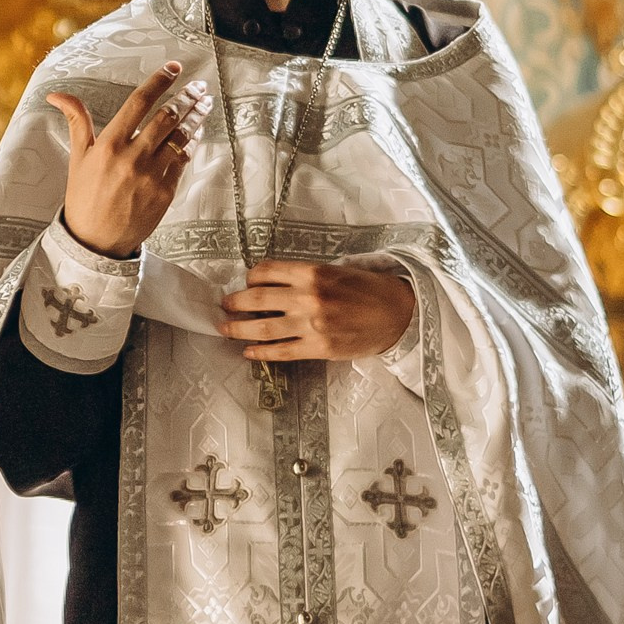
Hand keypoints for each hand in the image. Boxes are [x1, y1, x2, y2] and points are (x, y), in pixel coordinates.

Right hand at [48, 62, 204, 258]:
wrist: (95, 241)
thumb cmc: (84, 196)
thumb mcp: (78, 157)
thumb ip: (76, 121)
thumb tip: (56, 95)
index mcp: (109, 145)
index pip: (138, 103)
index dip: (159, 81)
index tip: (173, 68)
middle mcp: (133, 157)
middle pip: (167, 117)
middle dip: (187, 97)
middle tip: (198, 86)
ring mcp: (152, 176)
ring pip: (181, 137)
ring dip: (196, 116)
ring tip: (204, 103)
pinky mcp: (166, 192)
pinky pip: (183, 161)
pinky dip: (191, 144)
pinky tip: (195, 134)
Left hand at [220, 259, 417, 366]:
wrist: (399, 314)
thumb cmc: (370, 289)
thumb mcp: (337, 271)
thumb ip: (307, 276)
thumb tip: (275, 283)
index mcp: (313, 272)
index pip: (267, 271)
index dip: (251, 277)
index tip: (246, 283)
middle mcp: (308, 297)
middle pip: (258, 299)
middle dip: (235, 303)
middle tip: (225, 305)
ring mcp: (312, 324)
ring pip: (264, 327)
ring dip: (239, 329)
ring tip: (225, 329)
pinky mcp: (318, 347)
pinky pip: (282, 351)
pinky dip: (261, 352)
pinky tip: (249, 352)